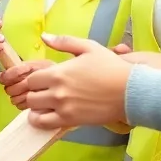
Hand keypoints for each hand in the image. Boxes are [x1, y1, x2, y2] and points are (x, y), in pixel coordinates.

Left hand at [6, 33, 131, 129]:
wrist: (130, 91)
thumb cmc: (111, 67)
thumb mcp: (88, 47)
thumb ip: (64, 42)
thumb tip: (44, 36)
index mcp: (58, 72)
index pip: (31, 79)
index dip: (36, 80)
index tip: (44, 81)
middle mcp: (57, 91)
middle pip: (30, 96)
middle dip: (35, 94)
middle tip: (45, 93)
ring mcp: (62, 107)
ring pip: (34, 110)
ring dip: (37, 108)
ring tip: (46, 105)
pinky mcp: (70, 120)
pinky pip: (43, 124)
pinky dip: (40, 121)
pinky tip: (47, 116)